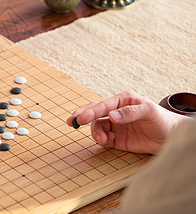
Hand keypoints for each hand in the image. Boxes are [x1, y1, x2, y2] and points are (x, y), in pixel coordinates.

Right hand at [67, 92, 189, 153]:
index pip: (103, 105)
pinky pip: (104, 139)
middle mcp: (116, 112)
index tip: (82, 119)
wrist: (171, 138)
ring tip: (102, 140)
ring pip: (97, 127)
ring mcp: (115, 125)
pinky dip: (101, 141)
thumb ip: (129, 113)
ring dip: (95, 133)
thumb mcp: (148, 112)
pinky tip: (106, 142)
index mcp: (122, 100)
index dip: (91, 111)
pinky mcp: (117, 139)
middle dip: (82, 117)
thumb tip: (112, 116)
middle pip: (94, 113)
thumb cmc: (162, 119)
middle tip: (72, 122)